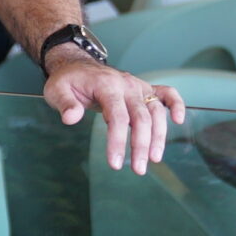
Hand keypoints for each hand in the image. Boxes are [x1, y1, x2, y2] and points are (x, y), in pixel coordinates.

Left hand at [42, 50, 185, 173]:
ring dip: (159, 136)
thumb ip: (65, 104)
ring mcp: (138, 86)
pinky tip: (178, 121)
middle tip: (138, 170)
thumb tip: (71, 119)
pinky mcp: (144, 89)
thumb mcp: (56, 90)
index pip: (117, 116)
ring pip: (156, 111)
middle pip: (141, 118)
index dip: (118, 141)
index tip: (114, 164)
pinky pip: (166, 94)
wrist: (77, 65)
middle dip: (141, 146)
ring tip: (154, 159)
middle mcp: (127, 85)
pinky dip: (176, 104)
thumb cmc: (67, 81)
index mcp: (107, 85)